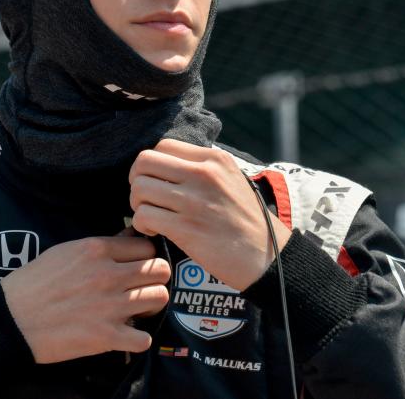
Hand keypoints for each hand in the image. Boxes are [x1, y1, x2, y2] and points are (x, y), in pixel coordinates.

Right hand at [0, 235, 169, 363]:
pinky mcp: (106, 336)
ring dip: (150, 306)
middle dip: (155, 279)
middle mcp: (108, 274)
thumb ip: (100, 247)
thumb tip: (128, 238)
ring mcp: (109, 306)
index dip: (144, 258)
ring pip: (160, 298)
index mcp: (96, 250)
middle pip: (161, 270)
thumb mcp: (65, 251)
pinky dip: (137, 339)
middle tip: (141, 288)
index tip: (137, 267)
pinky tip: (125, 336)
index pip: (146, 247)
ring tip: (135, 310)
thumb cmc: (34, 283)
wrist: (10, 317)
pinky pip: (144, 338)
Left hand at [128, 139, 291, 290]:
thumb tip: (170, 163)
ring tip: (150, 216)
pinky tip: (154, 231)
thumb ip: (204, 167)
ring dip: (137, 204)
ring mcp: (194, 201)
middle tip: (145, 198)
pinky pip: (143, 216)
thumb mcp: (232, 180)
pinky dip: (141, 224)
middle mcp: (203, 174)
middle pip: (144, 162)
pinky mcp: (186, 228)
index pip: (162, 146)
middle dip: (136, 180)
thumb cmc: (247, 221)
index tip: (155, 181)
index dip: (151, 165)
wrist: (268, 258)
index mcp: (213, 159)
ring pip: (140, 188)